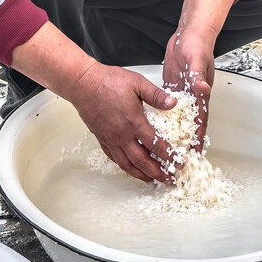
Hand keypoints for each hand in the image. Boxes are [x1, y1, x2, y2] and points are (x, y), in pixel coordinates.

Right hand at [70, 62, 176, 181]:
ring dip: (140, 174)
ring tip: (151, 180)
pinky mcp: (101, 139)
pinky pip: (114, 158)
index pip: (155, 145)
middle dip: (157, 173)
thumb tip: (173, 103)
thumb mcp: (137, 83)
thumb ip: (156, 95)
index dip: (169, 156)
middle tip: (168, 179)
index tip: (179, 163)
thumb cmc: (108, 81)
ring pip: (127, 164)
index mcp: (134, 122)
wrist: (83, 84)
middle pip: (142, 161)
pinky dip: (124, 166)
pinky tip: (130, 168)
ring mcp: (110, 139)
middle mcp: (122, 135)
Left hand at [163, 26, 214, 150]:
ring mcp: (182, 95)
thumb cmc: (196, 46)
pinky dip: (163, 120)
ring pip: (178, 120)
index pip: (200, 122)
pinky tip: (155, 129)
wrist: (190, 34)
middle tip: (178, 161)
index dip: (197, 140)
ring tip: (166, 151)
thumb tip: (202, 90)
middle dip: (185, 144)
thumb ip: (198, 76)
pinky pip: (167, 109)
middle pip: (189, 126)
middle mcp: (192, 99)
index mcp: (199, 95)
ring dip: (173, 135)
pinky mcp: (172, 89)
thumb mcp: (197, 60)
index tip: (194, 155)